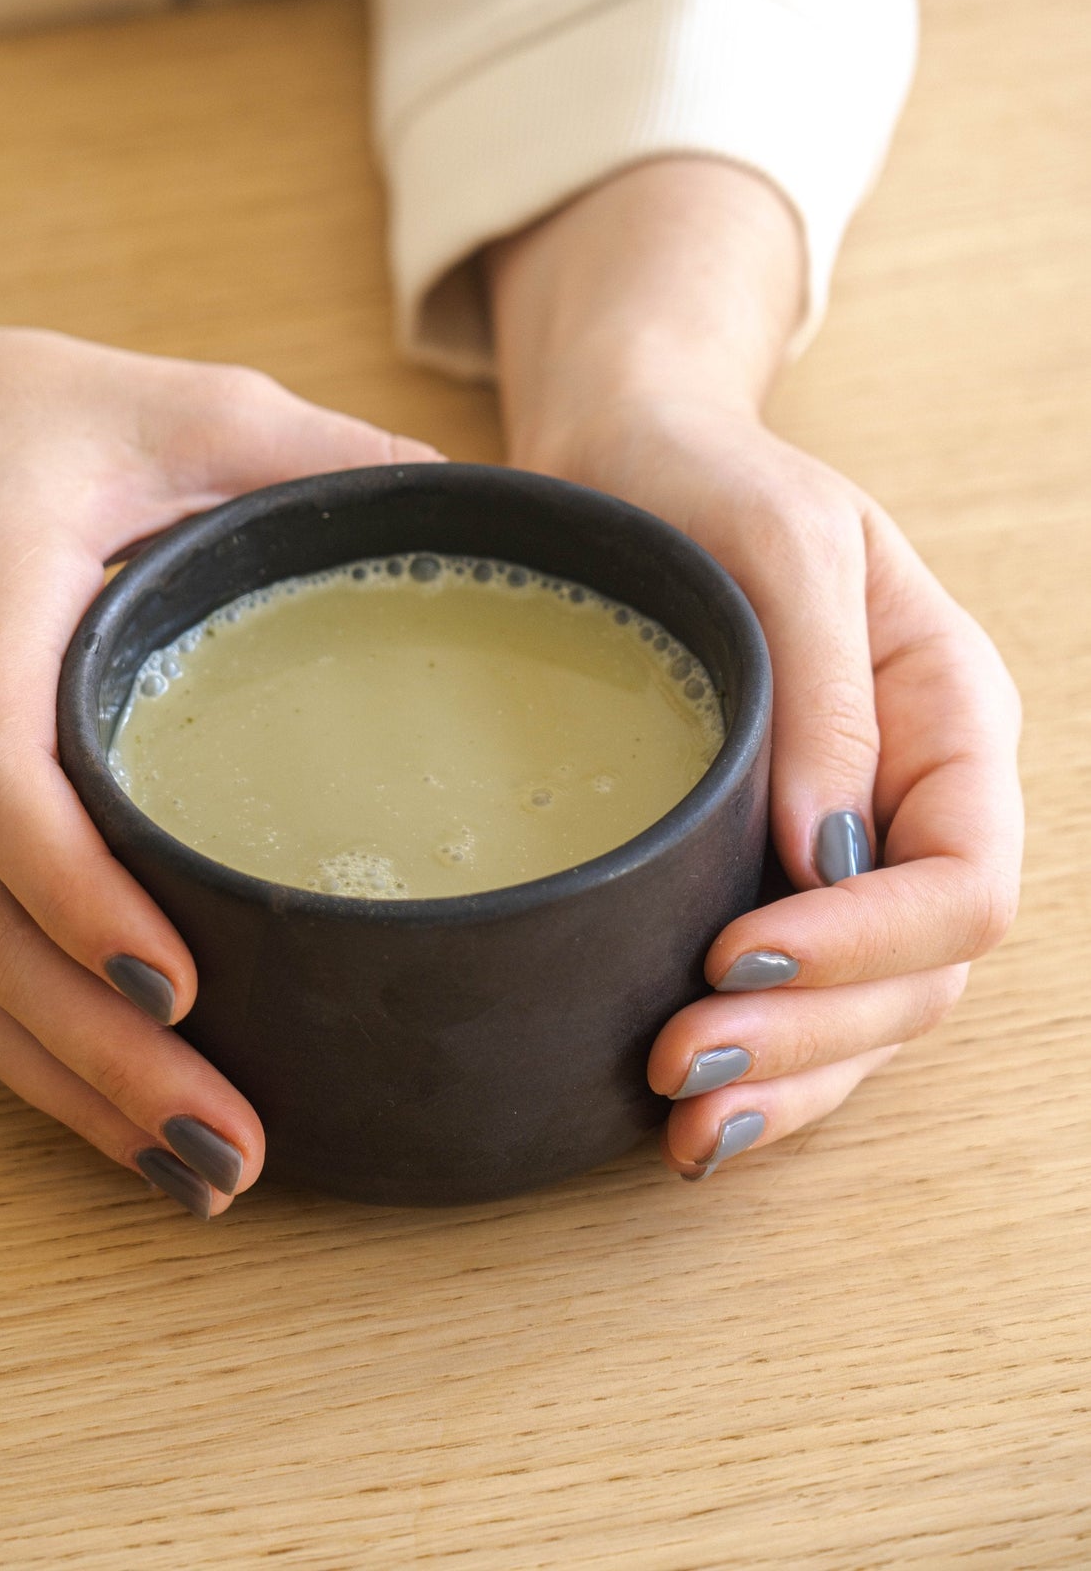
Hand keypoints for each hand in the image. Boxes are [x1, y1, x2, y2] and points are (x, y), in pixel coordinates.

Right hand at [0, 321, 436, 1216]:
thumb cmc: (26, 422)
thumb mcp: (181, 402)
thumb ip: (313, 453)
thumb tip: (472, 506)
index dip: (74, 882)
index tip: (183, 973)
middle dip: (102, 1051)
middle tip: (237, 1139)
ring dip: (77, 1089)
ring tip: (210, 1171)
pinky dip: (42, 1064)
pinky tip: (136, 1124)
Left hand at [490, 158, 1022, 1181]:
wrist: (626, 466)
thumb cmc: (709, 478)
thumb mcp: (780, 540)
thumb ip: (824, 687)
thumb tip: (826, 854)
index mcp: (950, 716)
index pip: (964, 879)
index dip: (867, 942)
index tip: (736, 952)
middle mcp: (914, 800)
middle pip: (919, 974)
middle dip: (812, 1033)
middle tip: (681, 1060)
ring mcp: (846, 849)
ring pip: (867, 1015)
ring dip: (787, 1081)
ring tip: (682, 1124)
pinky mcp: (765, 876)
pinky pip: (800, 1002)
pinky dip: (760, 1066)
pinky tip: (690, 1116)